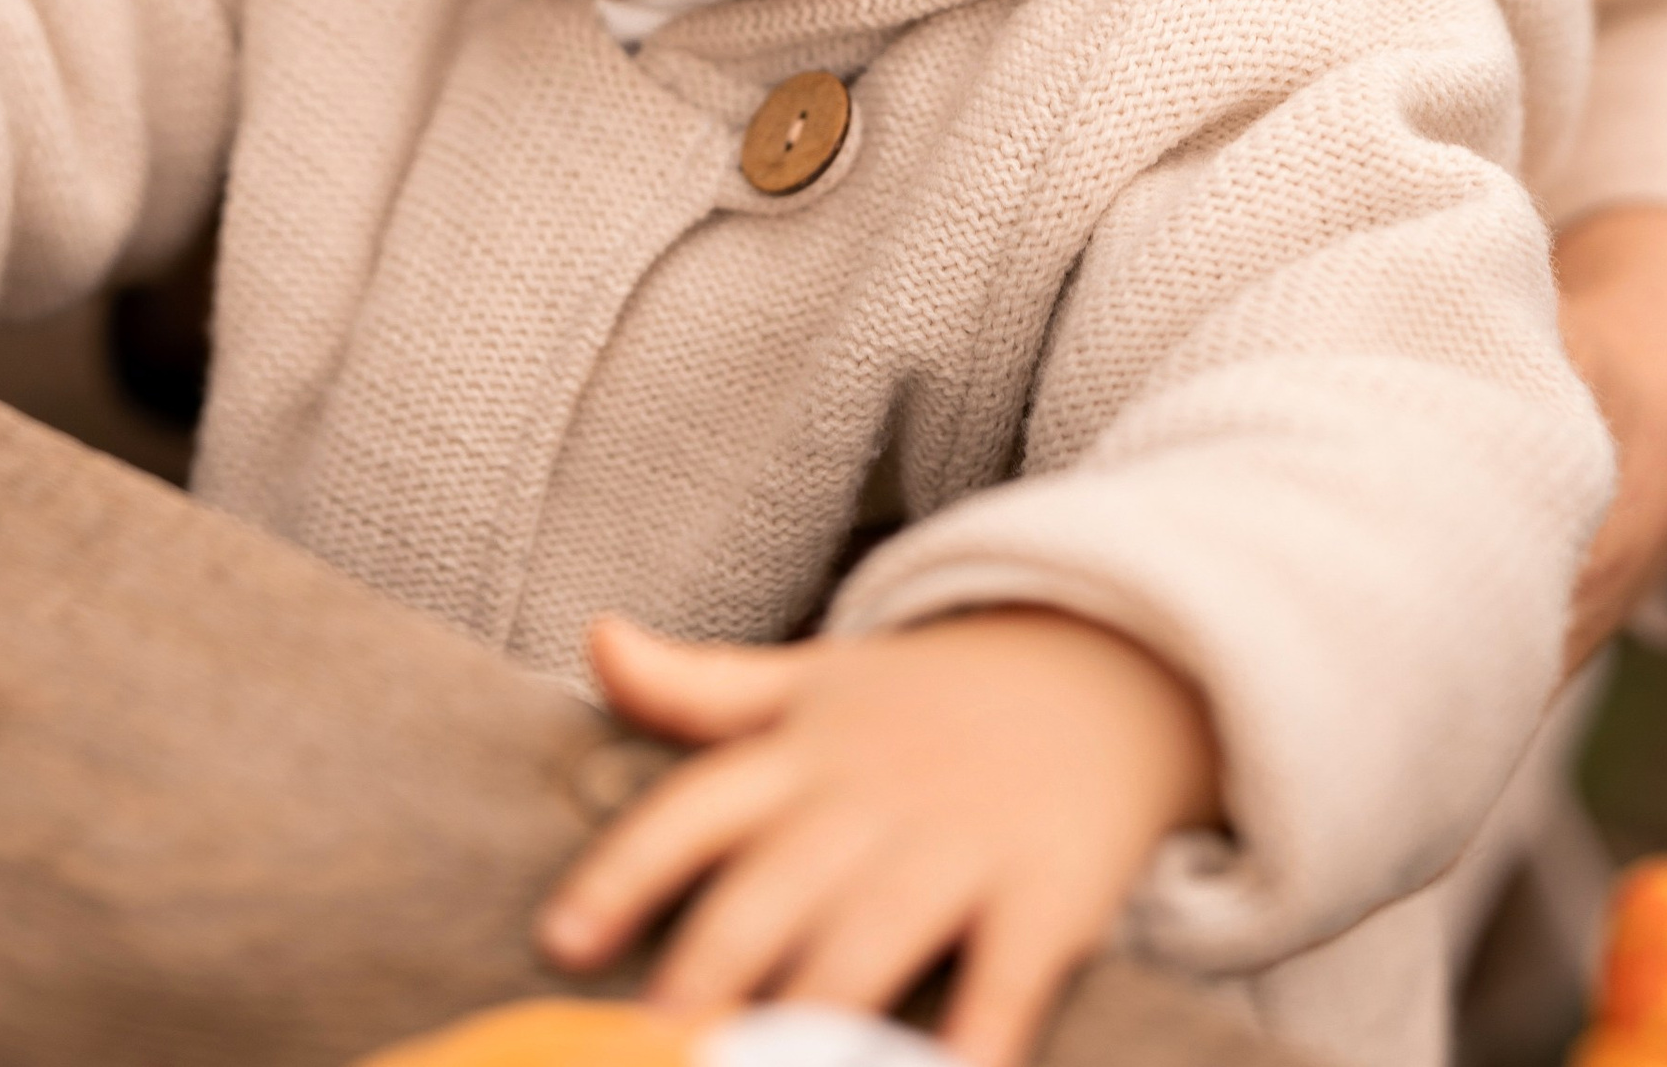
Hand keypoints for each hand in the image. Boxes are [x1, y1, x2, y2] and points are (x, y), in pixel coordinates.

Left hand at [537, 607, 1219, 1066]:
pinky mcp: (1048, 885)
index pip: (694, 808)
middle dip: (706, 971)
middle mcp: (869, 796)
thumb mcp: (812, 679)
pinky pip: (1006, 970)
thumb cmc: (933, 701)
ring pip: (871, 935)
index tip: (558, 944)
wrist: (1109, 657)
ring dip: (818, 1013)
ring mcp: (961, 838)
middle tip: (648, 1045)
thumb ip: (698, 684)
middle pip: (772, 891)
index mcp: (802, 751)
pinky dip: (979, 1031)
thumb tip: (594, 640)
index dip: (623, 872)